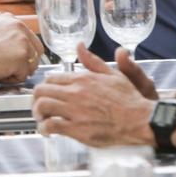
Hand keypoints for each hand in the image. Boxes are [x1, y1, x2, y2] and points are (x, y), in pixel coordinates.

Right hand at [0, 14, 41, 84]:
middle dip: (25, 63)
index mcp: (9, 19)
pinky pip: (24, 75)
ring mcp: (23, 41)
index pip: (28, 38)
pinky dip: (12, 79)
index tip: (11, 60)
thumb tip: (6, 45)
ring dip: (18, 71)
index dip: (21, 53)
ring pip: (31, 64)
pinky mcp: (22, 57)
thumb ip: (1, 33)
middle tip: (8, 69)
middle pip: (36, 51)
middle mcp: (19, 26)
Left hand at [33, 50, 153, 147]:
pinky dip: (45, 128)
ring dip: (38, 114)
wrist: (140, 119)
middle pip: (41, 91)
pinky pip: (51, 125)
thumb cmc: (128, 98)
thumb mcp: (112, 74)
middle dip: (36, 100)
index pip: (51, 79)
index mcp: (82, 78)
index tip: (47, 94)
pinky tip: (48, 131)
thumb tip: (79, 45)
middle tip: (39, 107)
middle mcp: (75, 92)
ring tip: (42, 119)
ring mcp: (75, 111)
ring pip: (42, 107)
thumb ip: (92, 61)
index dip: (46, 87)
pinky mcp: (77, 129)